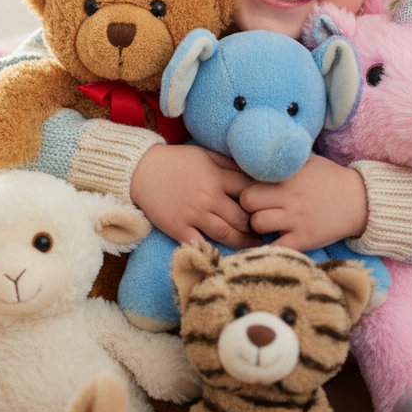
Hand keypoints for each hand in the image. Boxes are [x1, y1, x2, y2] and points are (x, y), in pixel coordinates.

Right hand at [130, 144, 257, 248]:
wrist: (141, 170)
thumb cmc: (175, 160)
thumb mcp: (204, 154)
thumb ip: (228, 163)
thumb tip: (252, 170)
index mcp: (217, 177)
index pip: (249, 192)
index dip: (262, 201)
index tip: (269, 209)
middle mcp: (209, 197)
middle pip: (242, 217)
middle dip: (255, 225)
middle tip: (264, 231)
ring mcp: (194, 215)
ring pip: (226, 234)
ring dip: (243, 242)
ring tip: (253, 246)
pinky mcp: (179, 228)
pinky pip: (200, 244)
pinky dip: (213, 252)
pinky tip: (224, 257)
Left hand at [238, 155, 368, 251]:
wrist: (361, 200)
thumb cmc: (331, 179)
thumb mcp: (307, 161)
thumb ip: (284, 160)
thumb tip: (259, 154)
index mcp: (287, 176)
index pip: (250, 177)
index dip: (245, 184)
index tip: (248, 188)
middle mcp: (288, 196)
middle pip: (247, 200)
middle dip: (246, 205)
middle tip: (255, 208)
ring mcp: (296, 219)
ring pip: (257, 223)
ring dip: (257, 225)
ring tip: (266, 224)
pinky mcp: (304, 239)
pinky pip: (276, 247)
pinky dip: (269, 248)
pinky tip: (272, 243)